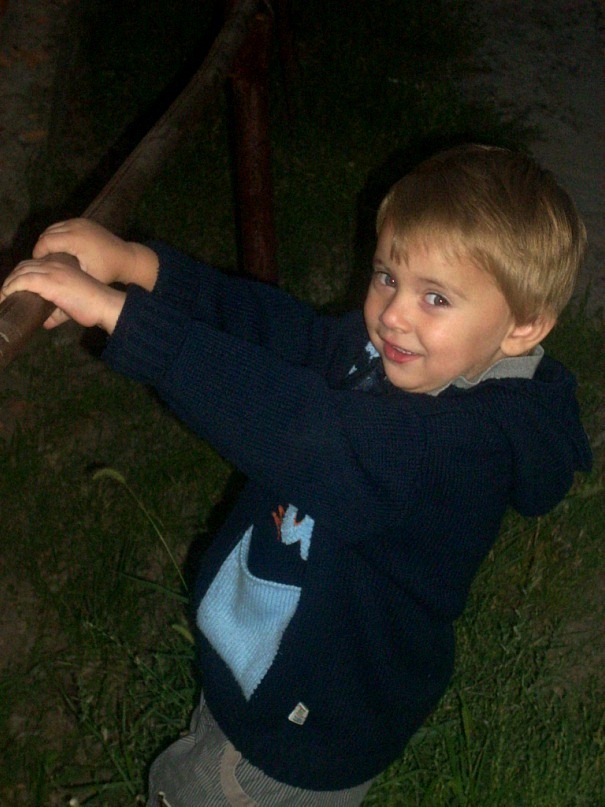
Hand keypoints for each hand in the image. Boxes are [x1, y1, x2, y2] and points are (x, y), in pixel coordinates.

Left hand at [1, 254, 125, 332]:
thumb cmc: (94, 307)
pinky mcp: (49, 281)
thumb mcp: (72, 307)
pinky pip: (23, 280)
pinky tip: (6, 294)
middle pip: (24, 265)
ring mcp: (52, 272)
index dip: (21, 274)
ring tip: (2, 296)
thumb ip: (57, 313)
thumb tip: (45, 323)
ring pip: (21, 271)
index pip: (34, 265)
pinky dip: (11, 287)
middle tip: (5, 293)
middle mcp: (55, 265)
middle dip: (12, 278)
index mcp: (62, 267)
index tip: (14, 288)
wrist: (105, 304)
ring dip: (8, 283)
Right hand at [33, 218, 158, 289]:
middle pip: (46, 234)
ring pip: (53, 228)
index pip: (45, 243)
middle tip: (35, 265)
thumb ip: (68, 298)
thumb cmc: (108, 273)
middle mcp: (76, 227)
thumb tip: (46, 323)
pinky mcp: (84, 220)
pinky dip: (56, 236)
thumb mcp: (87, 284)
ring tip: (44, 259)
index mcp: (75, 240)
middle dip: (40, 248)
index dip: (37, 254)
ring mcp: (80, 221)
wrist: (128, 257)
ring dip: (47, 242)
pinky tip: (57, 251)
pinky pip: (62, 226)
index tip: (33, 267)